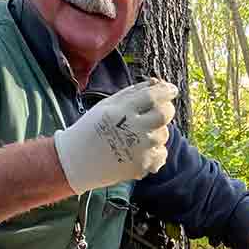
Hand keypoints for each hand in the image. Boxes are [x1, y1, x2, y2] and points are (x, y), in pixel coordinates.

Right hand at [52, 78, 178, 193]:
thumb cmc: (92, 129)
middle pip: (165, 115)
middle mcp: (133, 130)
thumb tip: (158, 82)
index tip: (172, 89)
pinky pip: (162, 154)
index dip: (167, 91)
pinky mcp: (142, 166)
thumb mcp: (107, 104)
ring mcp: (139, 150)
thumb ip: (134, 92)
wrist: (77, 162)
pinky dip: (155, 151)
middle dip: (166, 109)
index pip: (153, 96)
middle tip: (158, 111)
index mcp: (121, 111)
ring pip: (164, 134)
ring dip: (156, 131)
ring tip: (137, 135)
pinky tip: (139, 150)